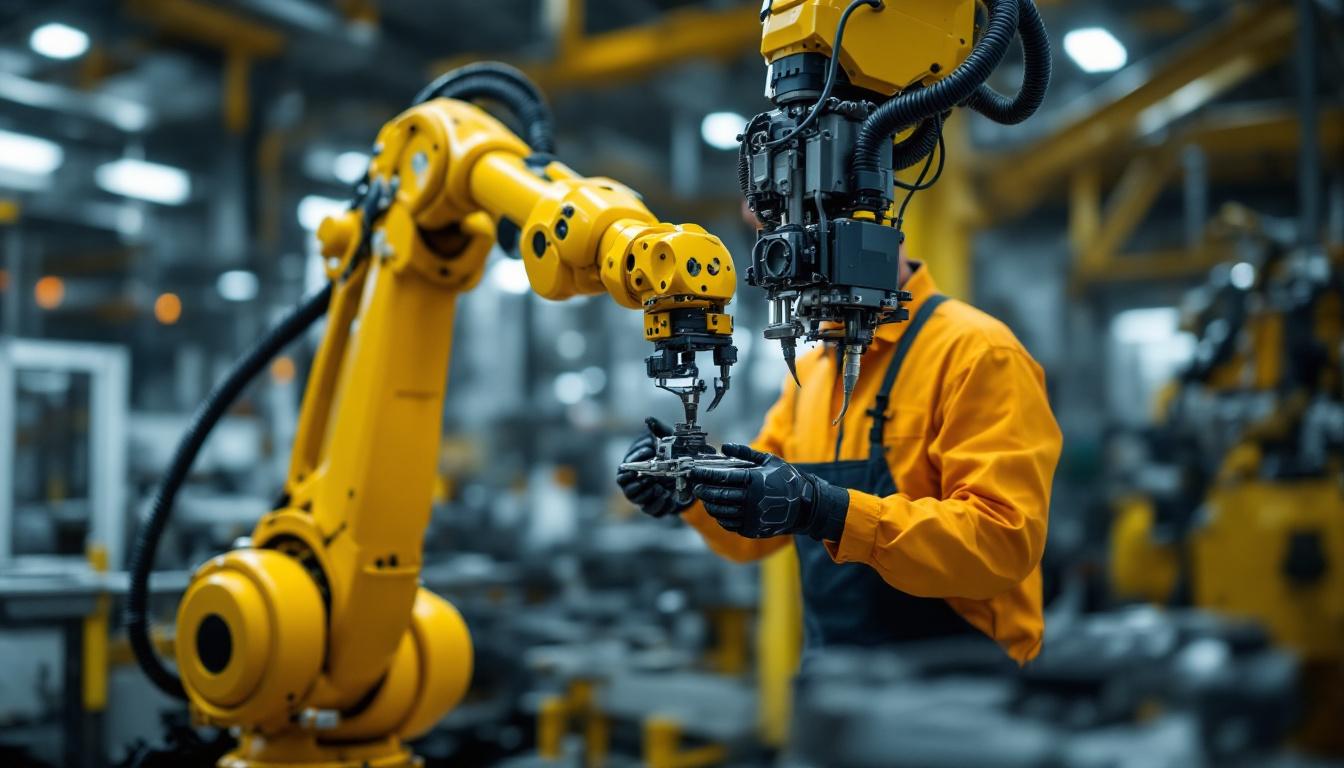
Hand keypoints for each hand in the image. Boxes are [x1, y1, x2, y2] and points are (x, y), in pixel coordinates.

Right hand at [616, 418, 689, 517]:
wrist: (692, 473)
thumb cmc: (674, 453)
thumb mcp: (669, 440)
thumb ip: (658, 430)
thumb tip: (649, 420)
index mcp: (634, 464)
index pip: (624, 467)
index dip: (634, 460)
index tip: (649, 454)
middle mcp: (635, 481)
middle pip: (625, 485)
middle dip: (637, 482)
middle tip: (649, 477)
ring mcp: (644, 495)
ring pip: (635, 499)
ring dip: (646, 494)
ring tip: (659, 488)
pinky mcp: (655, 506)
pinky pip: (651, 510)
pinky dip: (659, 505)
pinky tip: (668, 497)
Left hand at [689, 444, 848, 539]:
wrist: (805, 506)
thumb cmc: (787, 479)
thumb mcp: (769, 461)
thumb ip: (745, 453)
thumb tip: (724, 447)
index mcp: (754, 480)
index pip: (722, 477)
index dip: (705, 474)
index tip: (694, 472)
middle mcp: (751, 499)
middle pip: (718, 495)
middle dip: (703, 490)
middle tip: (696, 486)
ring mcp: (751, 516)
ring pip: (721, 511)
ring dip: (710, 504)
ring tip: (705, 498)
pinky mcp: (752, 529)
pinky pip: (729, 524)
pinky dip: (721, 517)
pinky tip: (718, 510)